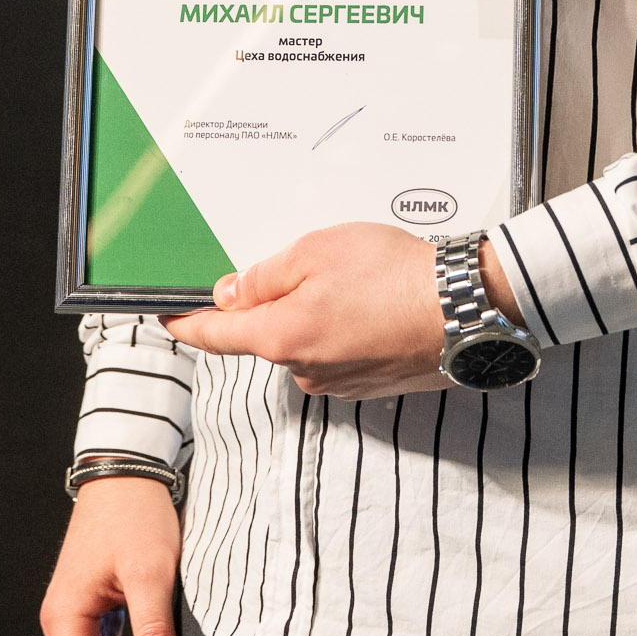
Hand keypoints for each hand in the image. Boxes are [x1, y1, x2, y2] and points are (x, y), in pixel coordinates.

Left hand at [164, 221, 521, 400]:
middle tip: (319, 265)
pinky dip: (350, 327)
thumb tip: (233, 293)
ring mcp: (340, 382)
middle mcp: (306, 370)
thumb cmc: (396, 275)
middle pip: (269, 333)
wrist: (467, 308)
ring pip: (308, 341)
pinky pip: (341, 351)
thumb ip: (264, 276)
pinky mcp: (370, 384)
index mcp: (281, 338)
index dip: (188, 323)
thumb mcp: (315, 251)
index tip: (169, 317)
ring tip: (362, 282)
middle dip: (281, 300)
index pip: (215, 336)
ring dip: (320, 312)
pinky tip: (378, 304)